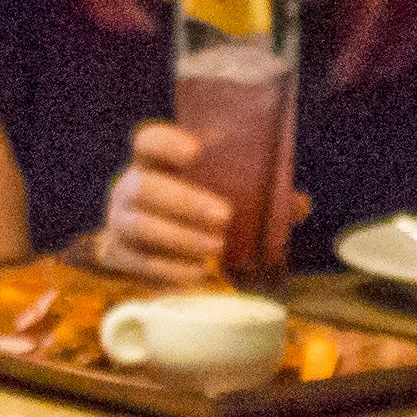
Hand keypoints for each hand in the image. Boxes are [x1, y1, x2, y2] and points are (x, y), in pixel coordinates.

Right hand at [89, 120, 295, 282]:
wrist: (147, 245)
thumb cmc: (192, 209)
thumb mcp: (219, 194)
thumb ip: (258, 195)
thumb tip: (299, 205)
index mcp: (153, 162)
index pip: (147, 141)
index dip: (167, 143)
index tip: (196, 151)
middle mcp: (129, 187)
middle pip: (144, 187)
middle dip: (184, 202)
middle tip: (224, 217)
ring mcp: (119, 222)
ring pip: (140, 227)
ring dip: (180, 239)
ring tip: (215, 249)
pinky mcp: (118, 256)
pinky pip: (138, 263)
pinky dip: (169, 270)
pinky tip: (197, 274)